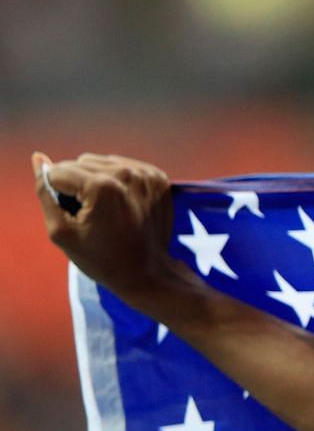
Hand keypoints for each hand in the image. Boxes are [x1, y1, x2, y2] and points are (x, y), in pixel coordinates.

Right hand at [32, 151, 190, 308]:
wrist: (148, 273)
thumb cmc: (101, 258)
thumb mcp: (61, 231)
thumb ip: (45, 192)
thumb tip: (37, 157)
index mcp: (101, 186)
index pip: (58, 172)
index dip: (58, 195)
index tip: (75, 217)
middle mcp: (126, 174)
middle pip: (80, 163)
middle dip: (77, 185)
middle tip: (91, 215)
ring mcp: (146, 174)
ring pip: (101, 162)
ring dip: (96, 179)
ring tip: (106, 209)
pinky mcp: (158, 177)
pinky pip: (124, 166)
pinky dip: (117, 181)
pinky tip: (122, 203)